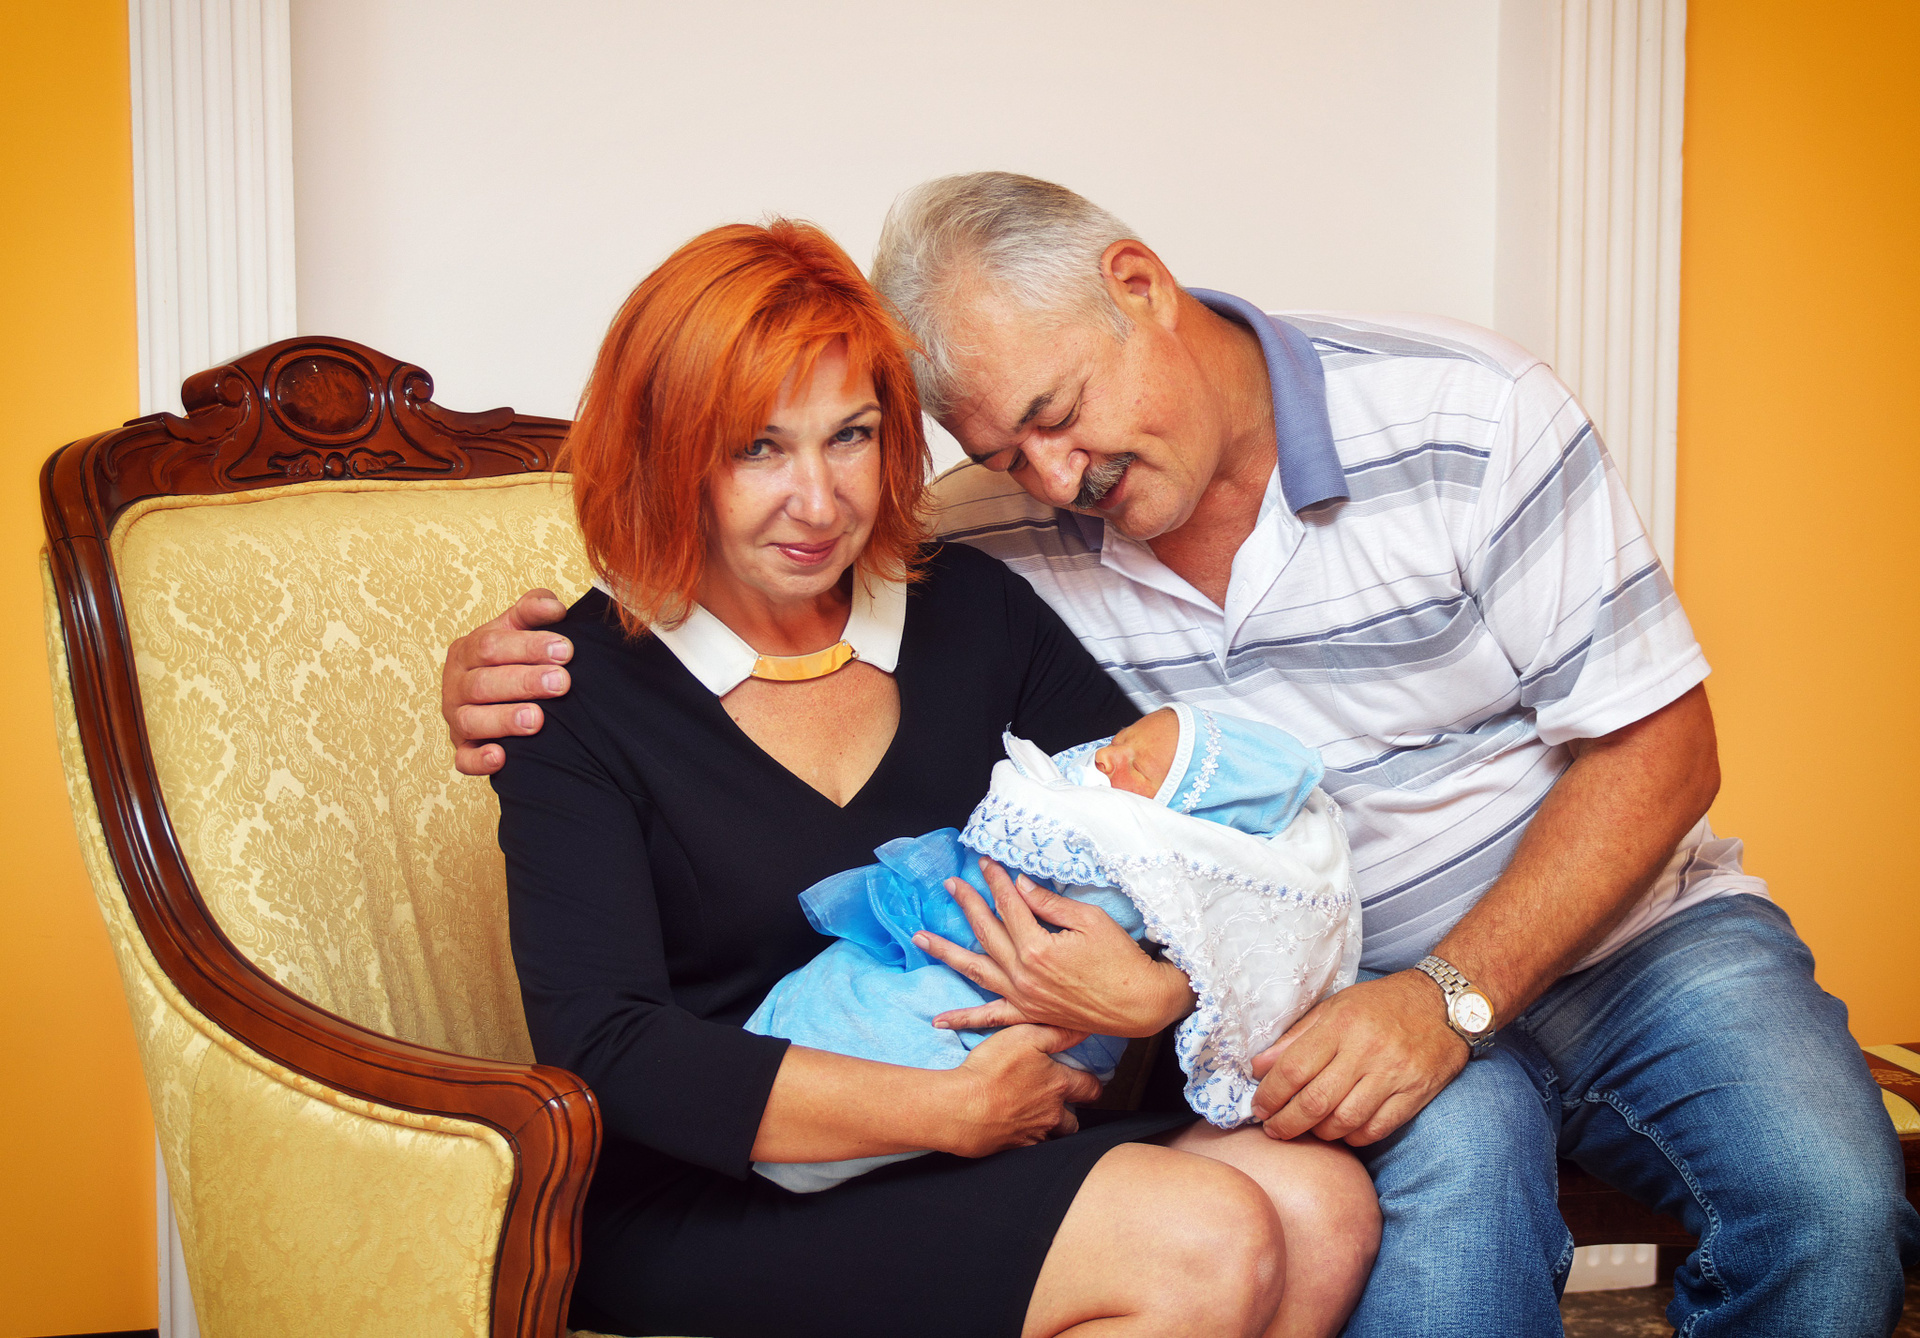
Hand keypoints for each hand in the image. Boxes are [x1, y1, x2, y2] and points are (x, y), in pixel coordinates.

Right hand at [441, 589, 571, 775]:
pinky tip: (501, 757)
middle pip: (483, 683)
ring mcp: (457, 717)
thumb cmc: (513, 656)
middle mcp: (456, 683)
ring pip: (472, 721)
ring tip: (537, 719)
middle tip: (561, 683)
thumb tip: (555, 608)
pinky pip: (463, 759)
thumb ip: (535, 609)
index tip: (565, 649)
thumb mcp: (520, 626)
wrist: (499, 691)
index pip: (491, 646)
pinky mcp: (462, 748)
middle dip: (524, 682)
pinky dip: (479, 761)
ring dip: (504, 720)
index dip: (528, 646)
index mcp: (468, 650)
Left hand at [915, 858, 1193, 1038]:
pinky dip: (964, 1019)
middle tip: (950, 885)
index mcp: (1037, 945)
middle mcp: (1022, 973)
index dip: (995, 881)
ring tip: (920, 938)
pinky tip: (939, 1019)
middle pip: (986, 931)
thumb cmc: (1120, 958)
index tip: (984, 863)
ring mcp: (1022, 996)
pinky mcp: (1028, 1015)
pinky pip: (990, 1017)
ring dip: (946, 952)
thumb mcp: (1090, 919)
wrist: (1139, 1004)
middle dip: (967, 904)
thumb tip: (1019, 886)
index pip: (1008, 905)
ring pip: (975, 969)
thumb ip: (1049, 903)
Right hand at [939, 1024, 1102, 1157]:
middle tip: (1060, 1102)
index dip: (1090, 1084)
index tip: (1086, 1082)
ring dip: (1049, 1127)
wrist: (960, 1107)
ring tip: (1035, 1115)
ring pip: (1054, 1136)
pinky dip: (1027, 1139)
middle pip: (1074, 1120)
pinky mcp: (1015, 1148)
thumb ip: (1058, 1034)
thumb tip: (1083, 1030)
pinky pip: (1031, 1147)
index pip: (1090, 1088)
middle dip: (1071, 1112)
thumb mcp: (1025, 1037)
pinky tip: (1014, 1128)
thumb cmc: (991, 1070)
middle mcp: (1052, 1113)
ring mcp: (1034, 1134)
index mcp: (1058, 1085)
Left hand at [1246, 970, 1466, 1145]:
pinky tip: (1341, 1131)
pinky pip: (1376, 1129)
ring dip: (1318, 1133)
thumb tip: (1258, 1066)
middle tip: (1273, 1129)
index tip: (1258, 1108)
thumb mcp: (1335, 1007)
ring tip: (1306, 1130)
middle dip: (1287, 1123)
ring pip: (1344, 1121)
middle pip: (1315, 1101)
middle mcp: (1366, 1050)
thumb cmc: (1382, 1004)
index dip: (1270, 1095)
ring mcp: (1393, 1075)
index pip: (1293, 1069)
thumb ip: (1296, 1037)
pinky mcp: (1415, 1094)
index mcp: (1341, 1025)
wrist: (1444, 1003)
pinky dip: (1352, 1137)